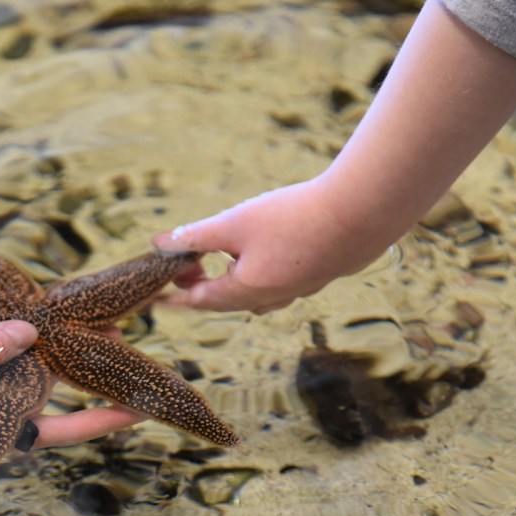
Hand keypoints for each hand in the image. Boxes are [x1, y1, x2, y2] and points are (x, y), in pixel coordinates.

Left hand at [152, 177, 387, 313]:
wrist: (362, 214)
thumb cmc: (292, 217)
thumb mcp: (234, 224)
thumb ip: (194, 237)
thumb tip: (159, 244)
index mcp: (245, 290)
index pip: (197, 301)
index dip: (172, 297)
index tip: (153, 298)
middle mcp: (270, 298)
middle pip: (223, 300)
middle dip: (199, 284)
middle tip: (185, 261)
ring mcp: (296, 290)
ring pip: (252, 295)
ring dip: (229, 281)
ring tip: (220, 258)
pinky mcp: (316, 276)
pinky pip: (276, 285)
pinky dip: (257, 274)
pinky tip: (262, 256)